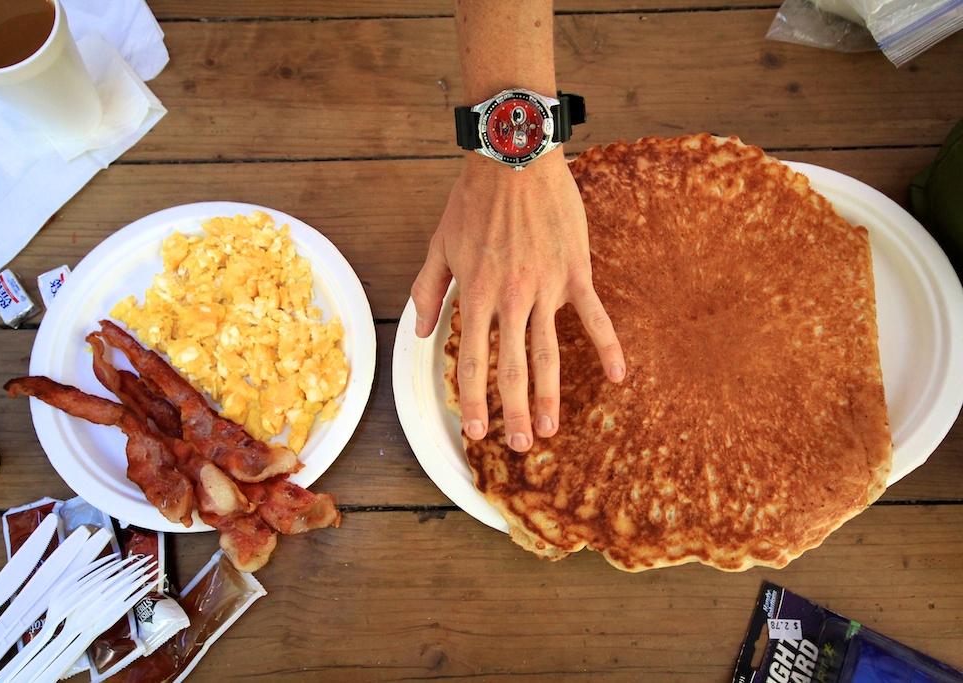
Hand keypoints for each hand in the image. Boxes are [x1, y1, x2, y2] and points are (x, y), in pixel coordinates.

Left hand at [411, 148, 625, 451]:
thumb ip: (428, 291)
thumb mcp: (439, 245)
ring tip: (552, 428)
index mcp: (476, 295)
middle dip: (513, 412)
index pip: (473, 360)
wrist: (514, 156)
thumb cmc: (472, 200)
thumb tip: (423, 331)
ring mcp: (546, 287)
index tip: (476, 431)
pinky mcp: (575, 272)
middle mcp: (511, 298)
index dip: (473, 399)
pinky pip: (594, 316)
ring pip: (548, 352)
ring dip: (549, 394)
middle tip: (521, 446)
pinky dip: (608, 346)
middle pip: (511, 367)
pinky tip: (618, 376)